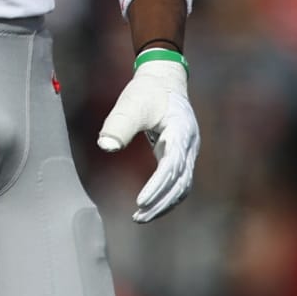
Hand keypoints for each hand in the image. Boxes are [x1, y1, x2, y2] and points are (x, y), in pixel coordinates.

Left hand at [97, 59, 198, 222]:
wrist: (164, 79)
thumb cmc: (147, 90)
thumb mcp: (131, 103)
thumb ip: (119, 124)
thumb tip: (106, 146)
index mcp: (181, 130)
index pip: (172, 166)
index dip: (158, 186)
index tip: (141, 202)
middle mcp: (190, 144)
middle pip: (181, 182)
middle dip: (161, 202)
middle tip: (138, 217)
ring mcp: (188, 151)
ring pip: (182, 186)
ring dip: (164, 203)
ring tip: (141, 217)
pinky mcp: (181, 154)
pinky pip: (178, 181)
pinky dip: (166, 195)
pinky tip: (149, 205)